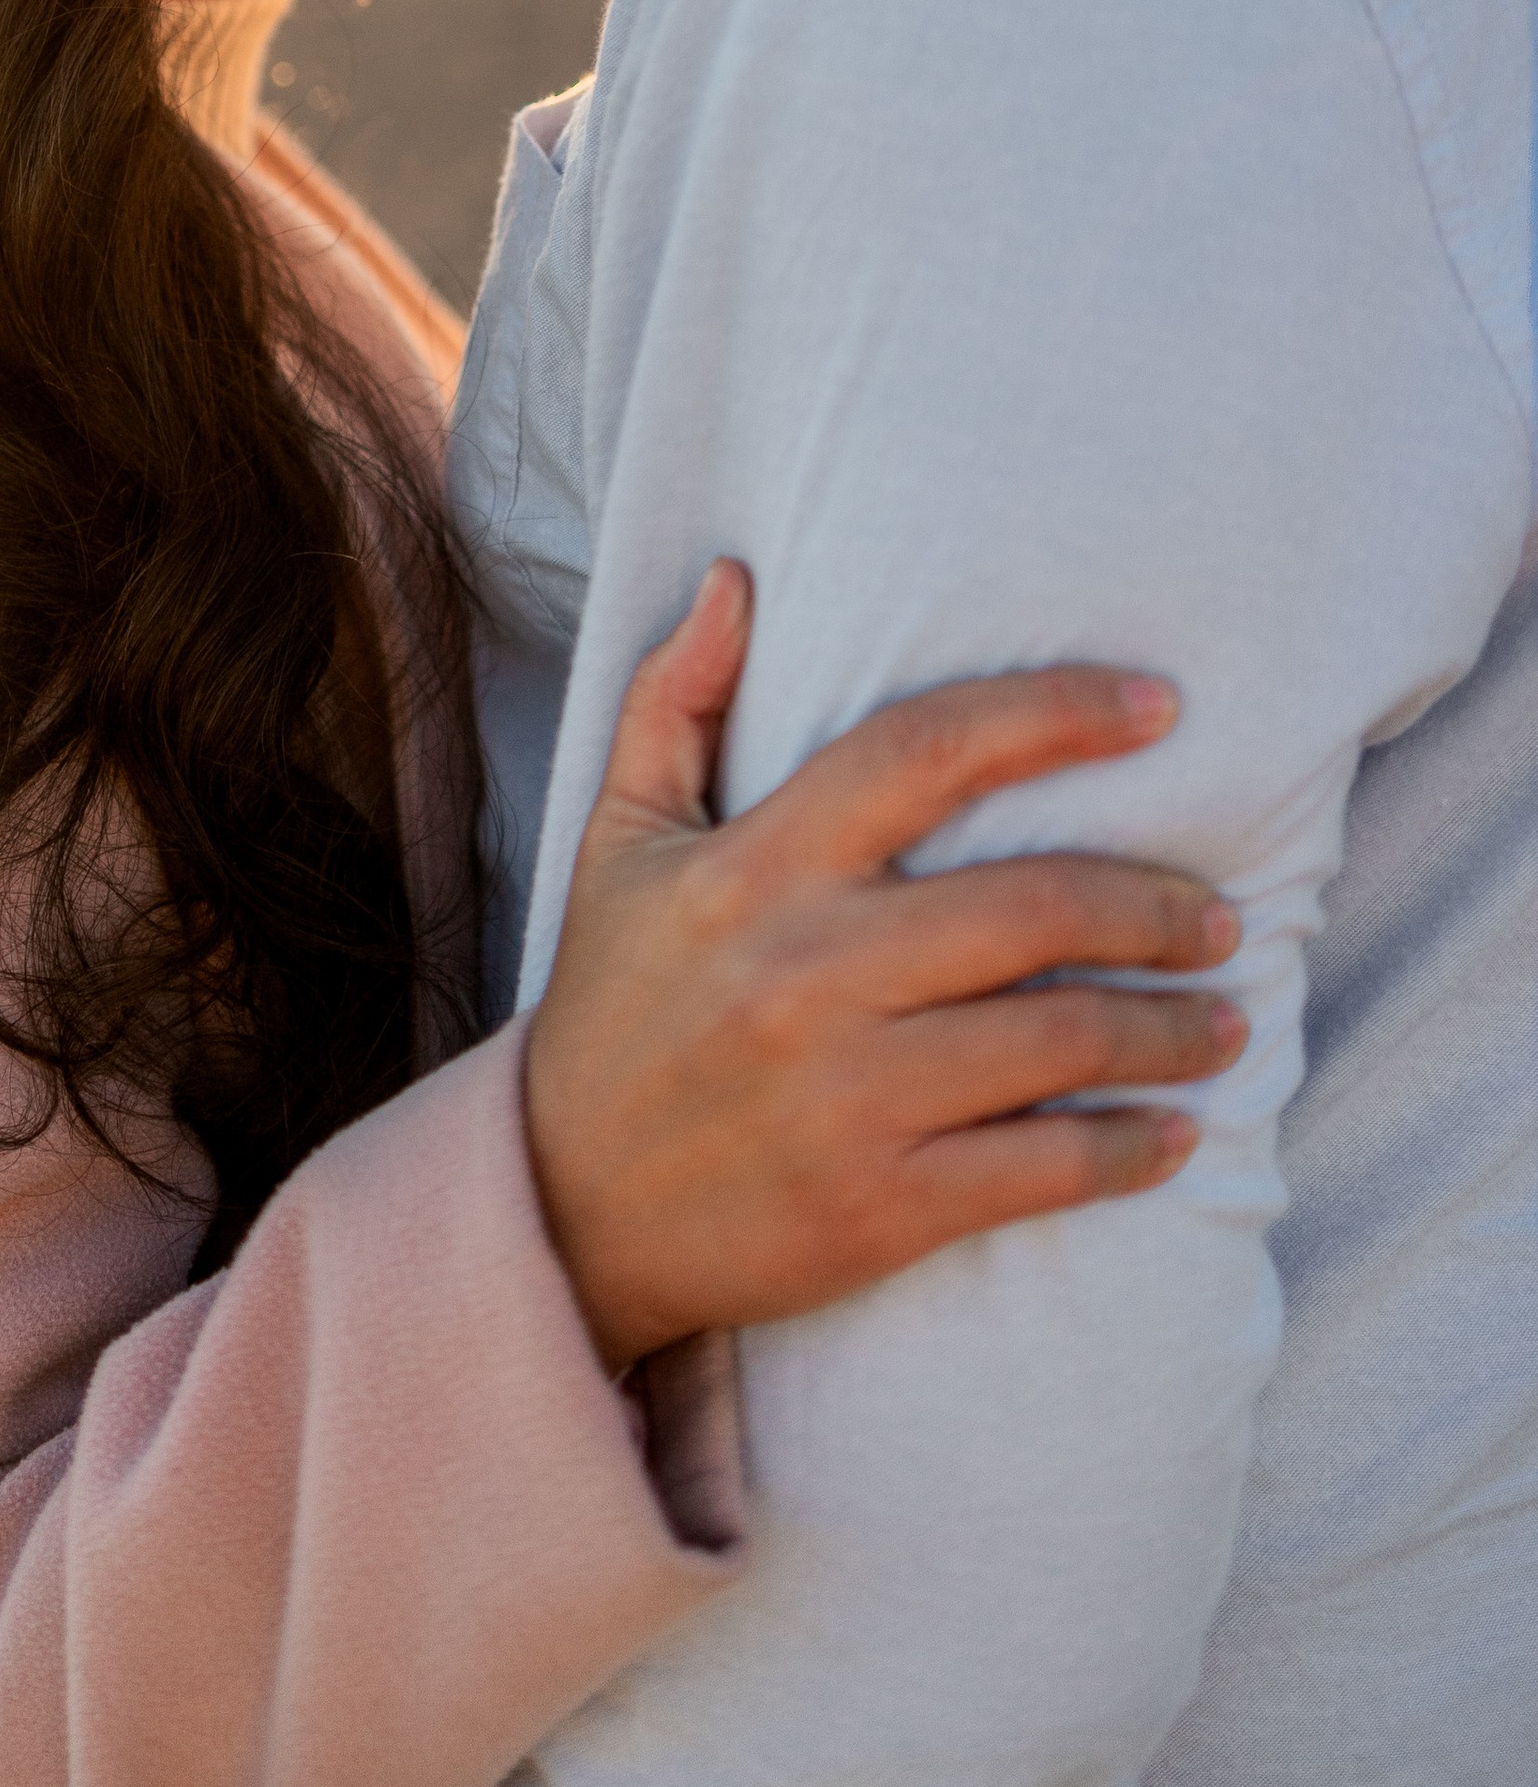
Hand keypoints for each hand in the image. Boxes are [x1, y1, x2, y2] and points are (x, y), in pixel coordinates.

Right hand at [524, 565, 1244, 1371]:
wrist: (563, 1208)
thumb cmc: (611, 1007)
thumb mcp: (617, 840)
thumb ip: (674, 700)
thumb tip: (736, 578)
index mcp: (754, 868)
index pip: (925, 751)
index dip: (1054, 713)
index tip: (1159, 706)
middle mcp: (806, 972)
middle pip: (1032, 906)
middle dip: (1157, 906)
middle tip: (1222, 914)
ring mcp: (846, 1095)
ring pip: (1059, 1041)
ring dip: (1170, 1030)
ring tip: (1223, 1019)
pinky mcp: (876, 1208)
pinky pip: (1041, 1170)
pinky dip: (1130, 1150)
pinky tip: (1175, 1133)